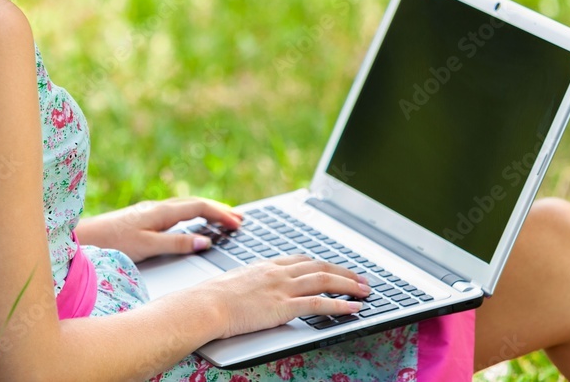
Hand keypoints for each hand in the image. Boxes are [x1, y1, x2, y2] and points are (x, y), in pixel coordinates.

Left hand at [74, 196, 243, 262]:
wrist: (82, 238)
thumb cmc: (111, 243)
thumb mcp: (147, 247)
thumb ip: (176, 245)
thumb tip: (205, 243)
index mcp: (161, 212)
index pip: (199, 207)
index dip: (221, 214)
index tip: (238, 224)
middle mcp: (157, 207)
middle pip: (195, 203)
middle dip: (219, 209)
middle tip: (239, 219)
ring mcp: (149, 211)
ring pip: (185, 206)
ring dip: (206, 210)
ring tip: (223, 218)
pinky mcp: (142, 217)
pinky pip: (176, 211)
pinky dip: (192, 214)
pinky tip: (192, 222)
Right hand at [198, 255, 371, 338]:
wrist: (204, 305)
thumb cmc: (209, 299)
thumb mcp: (231, 285)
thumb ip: (247, 286)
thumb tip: (248, 294)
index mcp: (265, 266)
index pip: (300, 260)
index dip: (321, 264)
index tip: (334, 267)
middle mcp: (277, 273)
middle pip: (319, 266)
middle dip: (343, 272)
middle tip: (361, 279)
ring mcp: (282, 288)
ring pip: (324, 280)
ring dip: (349, 285)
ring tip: (365, 291)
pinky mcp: (284, 307)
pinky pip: (319, 304)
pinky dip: (340, 306)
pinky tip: (354, 308)